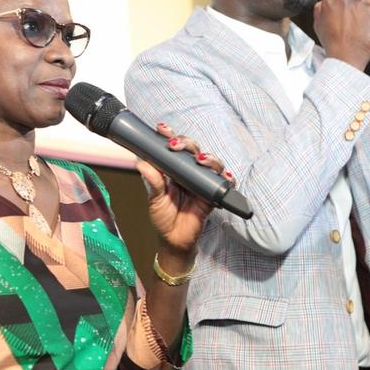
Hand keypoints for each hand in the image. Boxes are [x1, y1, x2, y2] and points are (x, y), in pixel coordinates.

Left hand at [136, 123, 227, 257]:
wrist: (174, 240)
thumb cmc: (164, 218)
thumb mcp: (155, 199)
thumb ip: (152, 181)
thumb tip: (142, 163)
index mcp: (173, 170)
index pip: (174, 148)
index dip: (170, 136)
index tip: (162, 129)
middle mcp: (189, 172)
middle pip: (193, 150)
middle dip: (187, 143)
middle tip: (176, 146)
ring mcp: (202, 182)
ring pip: (211, 163)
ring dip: (208, 158)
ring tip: (200, 159)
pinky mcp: (213, 195)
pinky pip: (225, 184)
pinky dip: (228, 178)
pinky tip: (225, 176)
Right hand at [312, 0, 369, 70]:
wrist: (345, 57)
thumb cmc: (332, 43)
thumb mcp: (318, 24)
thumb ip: (321, 8)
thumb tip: (324, 2)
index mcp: (331, 0)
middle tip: (357, 9)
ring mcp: (362, 5)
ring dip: (369, 8)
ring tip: (362, 22)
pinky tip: (369, 27)